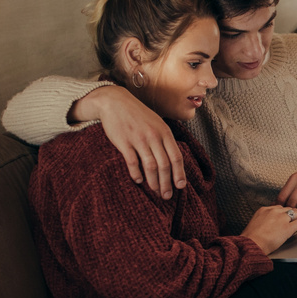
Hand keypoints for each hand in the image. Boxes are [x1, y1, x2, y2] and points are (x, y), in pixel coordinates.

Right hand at [74, 85, 187, 199]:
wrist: (115, 101)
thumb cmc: (138, 115)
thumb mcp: (157, 123)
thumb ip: (165, 139)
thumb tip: (173, 160)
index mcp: (164, 132)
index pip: (176, 157)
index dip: (180, 173)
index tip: (181, 186)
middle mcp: (154, 136)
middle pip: (165, 165)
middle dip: (167, 183)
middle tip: (167, 196)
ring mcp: (139, 139)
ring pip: (150, 166)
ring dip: (154, 182)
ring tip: (155, 191)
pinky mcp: (124, 142)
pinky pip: (132, 162)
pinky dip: (136, 173)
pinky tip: (138, 180)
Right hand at [242, 205, 296, 255]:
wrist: (250, 245)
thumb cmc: (250, 239)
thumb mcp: (254, 225)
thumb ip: (262, 221)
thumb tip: (267, 226)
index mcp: (264, 210)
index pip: (278, 207)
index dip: (284, 212)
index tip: (286, 215)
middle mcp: (273, 211)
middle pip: (288, 208)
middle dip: (293, 213)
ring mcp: (281, 218)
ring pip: (295, 213)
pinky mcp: (287, 228)